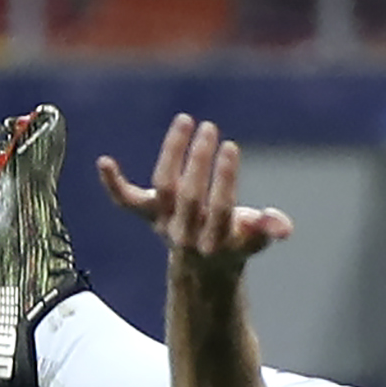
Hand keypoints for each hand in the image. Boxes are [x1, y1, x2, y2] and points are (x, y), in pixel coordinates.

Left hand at [98, 115, 291, 272]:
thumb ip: (268, 229)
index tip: (230, 147)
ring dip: (172, 152)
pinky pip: (125, 200)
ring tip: (186, 121)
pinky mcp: (146, 213)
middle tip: (210, 129)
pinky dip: (112, 183)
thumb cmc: (235, 240)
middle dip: (200, 160)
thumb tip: (282, 226)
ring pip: (164, 187)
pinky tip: (104, 161)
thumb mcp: (255, 237)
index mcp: (216, 241)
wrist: (202, 265)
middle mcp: (186, 234)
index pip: (220, 207)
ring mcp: (163, 223)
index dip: (224, 177)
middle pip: (190, 195)